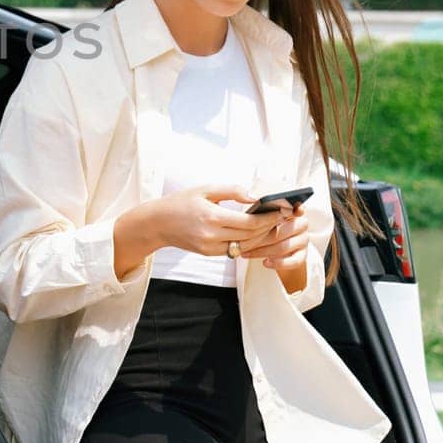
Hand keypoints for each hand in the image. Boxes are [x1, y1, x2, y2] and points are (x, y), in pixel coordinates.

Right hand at [122, 183, 292, 258]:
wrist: (158, 223)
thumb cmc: (181, 202)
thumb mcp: (205, 189)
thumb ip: (232, 191)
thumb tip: (255, 195)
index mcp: (212, 217)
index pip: (250, 222)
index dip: (270, 218)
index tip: (283, 210)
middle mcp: (212, 236)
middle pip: (252, 236)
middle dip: (270, 227)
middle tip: (284, 218)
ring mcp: (211, 248)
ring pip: (246, 245)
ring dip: (262, 237)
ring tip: (274, 225)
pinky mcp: (209, 254)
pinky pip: (235, 250)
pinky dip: (248, 242)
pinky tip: (256, 234)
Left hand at [236, 200, 309, 271]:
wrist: (276, 252)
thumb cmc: (266, 230)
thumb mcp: (263, 220)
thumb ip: (261, 215)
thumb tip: (248, 217)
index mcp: (291, 211)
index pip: (295, 208)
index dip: (292, 209)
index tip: (284, 211)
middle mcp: (301, 224)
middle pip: (280, 232)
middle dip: (258, 239)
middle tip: (242, 243)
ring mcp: (303, 240)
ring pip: (283, 247)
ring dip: (262, 251)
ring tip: (246, 253)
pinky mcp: (303, 255)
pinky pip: (293, 261)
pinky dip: (278, 263)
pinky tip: (265, 263)